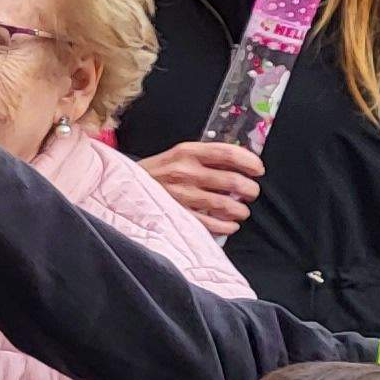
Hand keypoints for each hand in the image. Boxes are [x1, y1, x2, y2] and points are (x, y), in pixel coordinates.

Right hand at [137, 140, 264, 235]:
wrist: (121, 189)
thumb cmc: (156, 173)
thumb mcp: (177, 155)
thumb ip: (204, 158)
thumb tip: (239, 164)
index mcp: (187, 152)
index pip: (228, 153)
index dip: (250, 162)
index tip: (258, 170)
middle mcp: (186, 172)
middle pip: (233, 181)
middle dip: (250, 190)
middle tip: (251, 193)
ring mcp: (182, 195)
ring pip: (226, 205)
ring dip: (241, 210)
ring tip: (241, 211)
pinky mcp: (178, 215)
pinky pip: (213, 224)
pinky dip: (228, 226)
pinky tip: (230, 225)